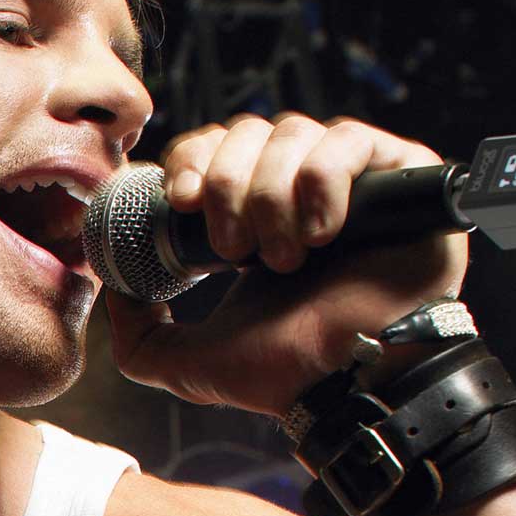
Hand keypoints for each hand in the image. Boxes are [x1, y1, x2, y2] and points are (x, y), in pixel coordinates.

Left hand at [104, 112, 469, 416]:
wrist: (350, 384)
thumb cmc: (283, 374)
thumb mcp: (184, 360)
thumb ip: (138, 333)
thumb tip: (115, 285)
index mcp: (254, 215)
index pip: (213, 148)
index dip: (192, 162)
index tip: (183, 204)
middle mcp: (301, 188)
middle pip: (246, 131)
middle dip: (227, 185)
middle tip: (235, 251)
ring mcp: (352, 178)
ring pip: (292, 131)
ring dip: (272, 194)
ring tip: (285, 257)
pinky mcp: (401, 174)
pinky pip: (348, 139)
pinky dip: (323, 181)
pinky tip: (324, 234)